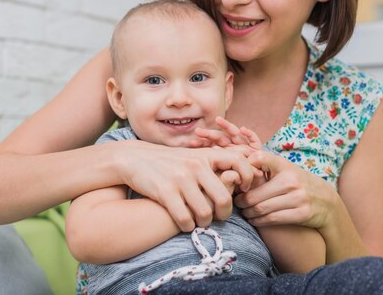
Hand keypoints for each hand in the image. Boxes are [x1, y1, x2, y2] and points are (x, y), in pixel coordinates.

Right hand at [119, 141, 254, 231]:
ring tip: (201, 221)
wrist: (135, 158)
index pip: (239, 163)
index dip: (248, 178)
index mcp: (205, 155)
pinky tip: (186, 223)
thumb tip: (244, 168)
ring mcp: (180, 179)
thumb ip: (216, 162)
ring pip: (204, 213)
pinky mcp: (165, 192)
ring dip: (205, 222)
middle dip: (224, 213)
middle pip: (223, 198)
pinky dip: (188, 226)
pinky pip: (184, 219)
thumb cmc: (171, 161)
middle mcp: (195, 166)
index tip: (242, 190)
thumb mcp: (194, 155)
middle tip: (220, 216)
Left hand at [194, 117, 264, 183]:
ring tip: (218, 120)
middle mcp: (235, 148)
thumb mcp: (224, 180)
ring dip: (227, 126)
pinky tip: (243, 129)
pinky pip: (254, 140)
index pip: (212, 145)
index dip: (202, 143)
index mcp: (225, 154)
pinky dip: (249, 134)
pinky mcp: (258, 149)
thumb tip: (197, 173)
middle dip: (210, 133)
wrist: (260, 189)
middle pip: (221, 138)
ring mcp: (246, 147)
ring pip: (235, 134)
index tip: (190, 143)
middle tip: (198, 131)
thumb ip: (214, 174)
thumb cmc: (239, 186)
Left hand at [234, 151, 337, 229]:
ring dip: (248, 212)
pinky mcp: (301, 214)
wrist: (327, 201)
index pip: (259, 158)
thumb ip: (266, 166)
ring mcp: (298, 197)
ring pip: (262, 208)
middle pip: (255, 194)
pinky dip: (259, 221)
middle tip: (235, 202)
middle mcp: (291, 180)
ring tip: (243, 212)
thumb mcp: (286, 169)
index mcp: (284, 165)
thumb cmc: (298, 183)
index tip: (238, 178)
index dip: (244, 167)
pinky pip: (272, 219)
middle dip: (241, 200)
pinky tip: (254, 219)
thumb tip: (238, 163)